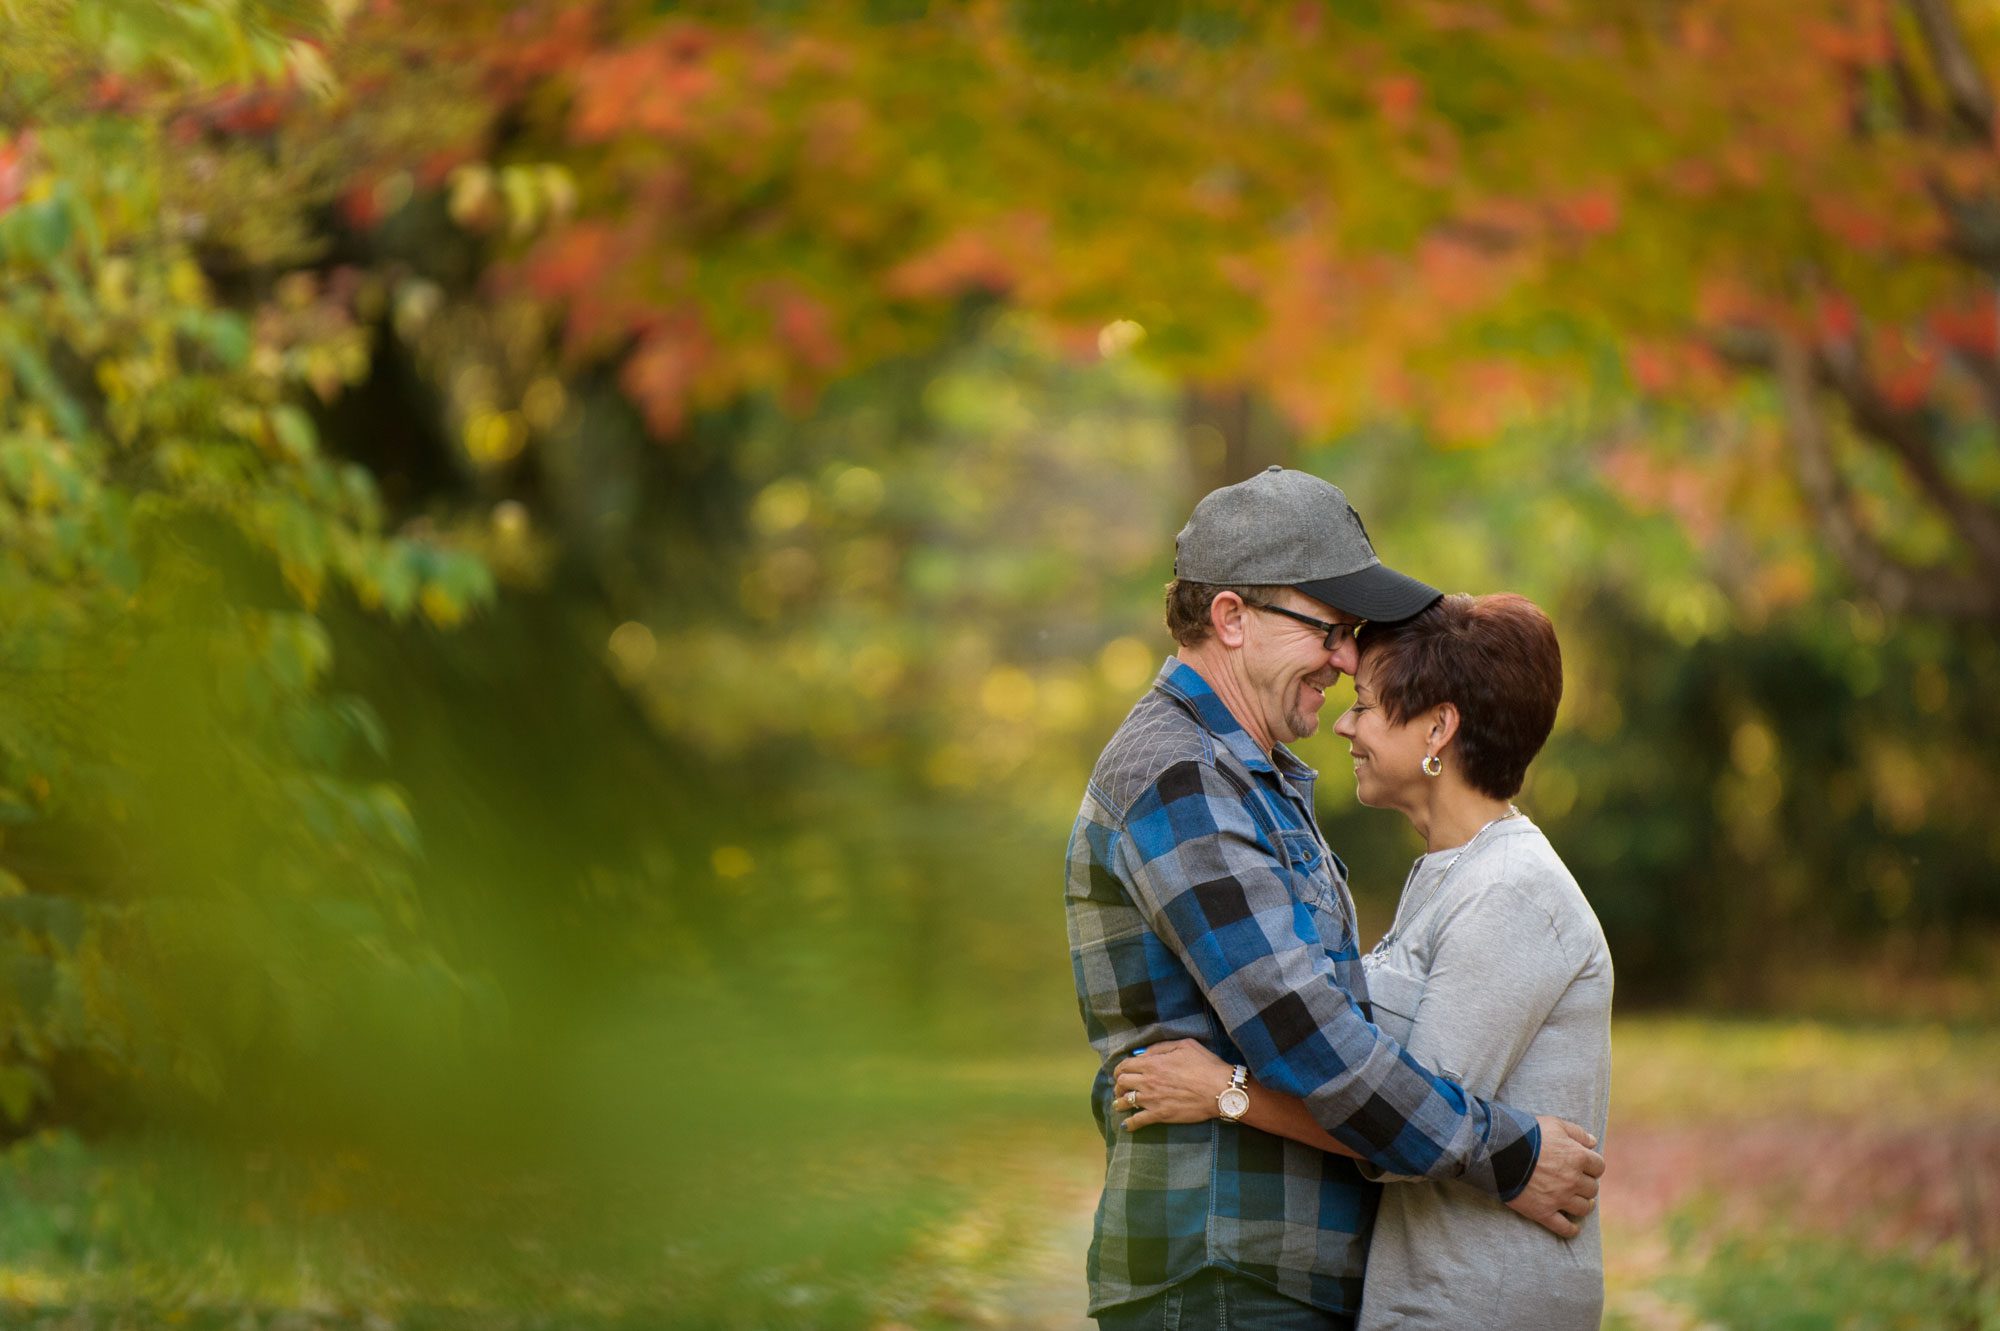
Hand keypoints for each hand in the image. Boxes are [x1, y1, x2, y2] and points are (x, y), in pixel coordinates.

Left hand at [1110, 1039, 1233, 1129]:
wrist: (1219, 1090)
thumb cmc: (1205, 1065)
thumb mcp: (1185, 1045)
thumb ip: (1161, 1047)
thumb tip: (1144, 1052)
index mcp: (1152, 1063)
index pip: (1125, 1065)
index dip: (1119, 1069)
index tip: (1120, 1072)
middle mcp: (1148, 1081)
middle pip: (1122, 1083)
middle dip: (1118, 1085)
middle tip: (1121, 1088)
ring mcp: (1152, 1099)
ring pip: (1125, 1102)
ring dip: (1119, 1102)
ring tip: (1119, 1104)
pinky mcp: (1160, 1115)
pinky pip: (1138, 1121)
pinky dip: (1129, 1124)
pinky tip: (1126, 1125)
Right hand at [1504, 1116, 1603, 1238]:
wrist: (1498, 1150)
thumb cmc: (1526, 1133)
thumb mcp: (1553, 1123)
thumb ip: (1576, 1132)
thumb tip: (1593, 1142)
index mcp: (1577, 1157)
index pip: (1599, 1167)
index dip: (1592, 1166)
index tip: (1584, 1167)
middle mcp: (1572, 1180)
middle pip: (1592, 1189)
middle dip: (1586, 1185)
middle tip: (1576, 1182)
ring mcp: (1559, 1198)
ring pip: (1583, 1208)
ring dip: (1582, 1205)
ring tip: (1577, 1202)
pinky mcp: (1543, 1212)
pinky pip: (1564, 1228)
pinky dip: (1571, 1230)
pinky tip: (1572, 1228)